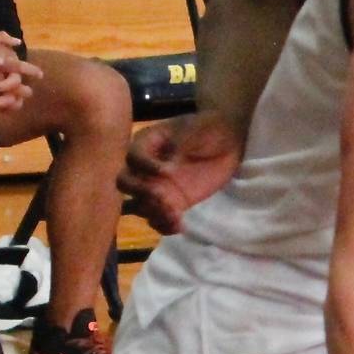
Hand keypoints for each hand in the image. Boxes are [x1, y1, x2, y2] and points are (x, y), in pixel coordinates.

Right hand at [117, 111, 244, 232]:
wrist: (229, 141)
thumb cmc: (208, 128)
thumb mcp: (196, 129)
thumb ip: (180, 144)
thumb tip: (168, 164)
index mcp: (147, 144)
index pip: (133, 157)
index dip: (145, 166)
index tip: (166, 171)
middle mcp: (146, 168)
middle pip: (125, 183)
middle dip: (140, 192)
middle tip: (162, 197)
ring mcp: (157, 187)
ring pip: (140, 206)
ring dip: (153, 212)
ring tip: (174, 216)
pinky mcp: (172, 203)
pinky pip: (159, 219)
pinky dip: (164, 225)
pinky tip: (179, 226)